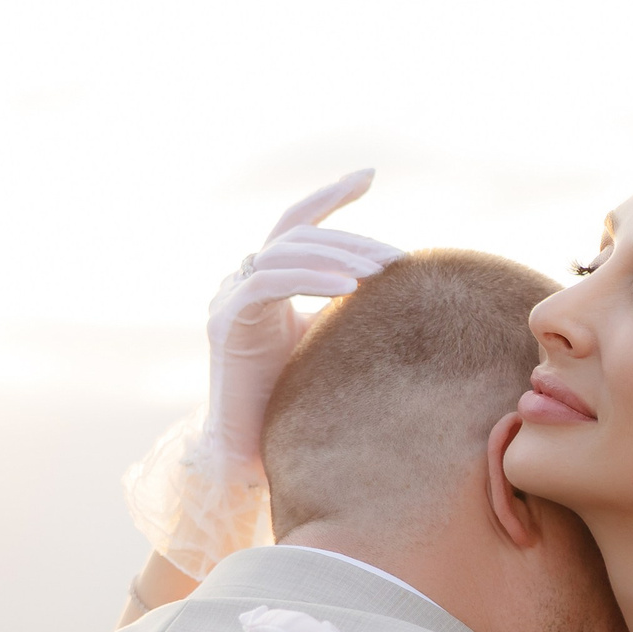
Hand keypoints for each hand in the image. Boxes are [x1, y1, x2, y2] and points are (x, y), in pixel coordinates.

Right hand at [205, 171, 404, 476]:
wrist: (251, 455)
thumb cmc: (296, 405)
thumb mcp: (331, 346)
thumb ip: (350, 314)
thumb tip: (406, 292)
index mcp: (267, 282)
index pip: (298, 225)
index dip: (330, 198)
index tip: (368, 176)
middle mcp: (242, 282)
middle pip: (300, 237)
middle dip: (352, 240)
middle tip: (398, 258)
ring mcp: (229, 299)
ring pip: (285, 253)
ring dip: (337, 257)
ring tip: (381, 272)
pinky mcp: (226, 322)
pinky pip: (269, 283)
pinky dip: (310, 280)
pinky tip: (349, 289)